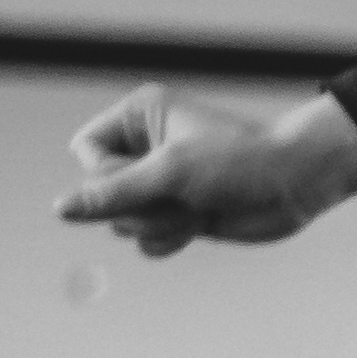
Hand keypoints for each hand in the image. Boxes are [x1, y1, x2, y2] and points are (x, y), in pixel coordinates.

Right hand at [58, 82, 356, 261]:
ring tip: (197, 207)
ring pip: (123, 221)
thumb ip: (111, 193)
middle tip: (183, 193)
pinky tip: (201, 224)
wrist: (295, 184)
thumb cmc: (238, 161)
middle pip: (101, 191)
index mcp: (137, 117)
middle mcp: (144, 148)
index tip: (145, 175)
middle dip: (142, 203)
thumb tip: (60, 210)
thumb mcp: (170, 173)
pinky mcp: (176, 213)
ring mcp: (160, 184)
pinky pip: (145, 240)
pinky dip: (170, 239)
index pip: (85, 151)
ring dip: (161, 223)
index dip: (106, 174)